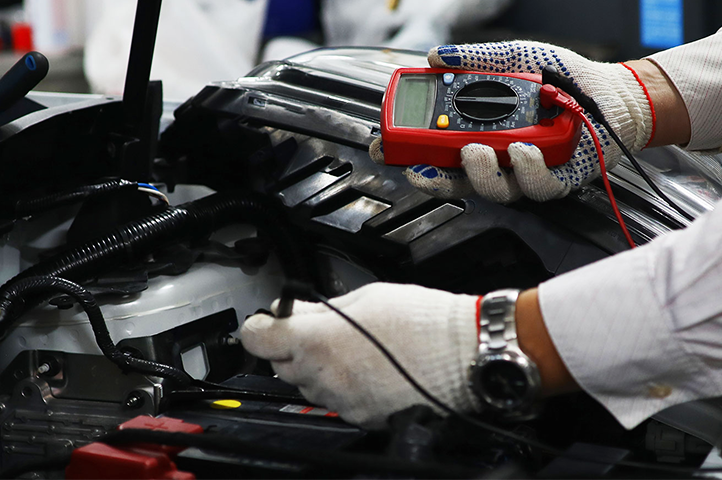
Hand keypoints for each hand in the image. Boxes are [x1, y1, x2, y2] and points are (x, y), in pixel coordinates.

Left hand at [239, 283, 479, 428]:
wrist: (463, 355)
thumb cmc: (422, 321)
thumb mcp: (365, 297)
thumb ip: (319, 308)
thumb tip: (293, 311)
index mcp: (318, 340)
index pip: (258, 339)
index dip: (259, 327)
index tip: (266, 322)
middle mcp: (324, 376)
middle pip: (281, 364)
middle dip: (291, 346)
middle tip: (317, 329)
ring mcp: (342, 401)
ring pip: (308, 385)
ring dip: (316, 367)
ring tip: (351, 348)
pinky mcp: (361, 417)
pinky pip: (336, 401)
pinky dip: (341, 385)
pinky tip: (366, 367)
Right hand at [370, 41, 654, 201]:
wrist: (608, 90)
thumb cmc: (561, 78)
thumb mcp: (512, 58)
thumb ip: (474, 59)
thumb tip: (435, 56)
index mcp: (479, 132)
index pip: (434, 150)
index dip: (408, 153)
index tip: (386, 146)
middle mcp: (498, 157)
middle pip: (456, 180)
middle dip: (433, 177)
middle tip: (421, 165)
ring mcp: (524, 172)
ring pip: (492, 190)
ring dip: (479, 173)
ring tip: (476, 149)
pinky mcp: (556, 180)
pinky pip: (535, 186)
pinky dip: (526, 170)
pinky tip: (524, 149)